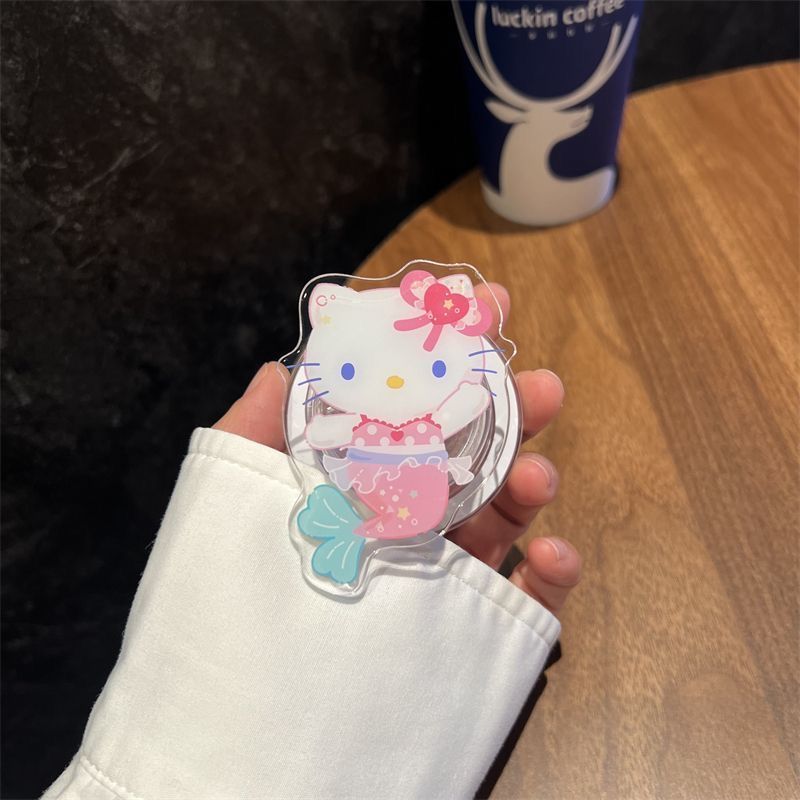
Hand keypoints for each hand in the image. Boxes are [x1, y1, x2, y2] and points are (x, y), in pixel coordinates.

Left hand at [215, 283, 580, 615]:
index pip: (405, 405)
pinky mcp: (467, 630)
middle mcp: (398, 517)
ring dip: (531, 482)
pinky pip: (524, 599)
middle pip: (465, 451)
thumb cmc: (232, 607)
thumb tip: (281, 365)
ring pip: (501, 515)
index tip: (477, 305)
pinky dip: (551, 574)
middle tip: (538, 381)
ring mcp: (436, 573)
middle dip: (506, 408)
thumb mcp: (229, 501)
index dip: (442, 353)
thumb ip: (254, 430)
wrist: (249, 737)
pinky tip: (552, 555)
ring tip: (539, 473)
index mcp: (351, 479)